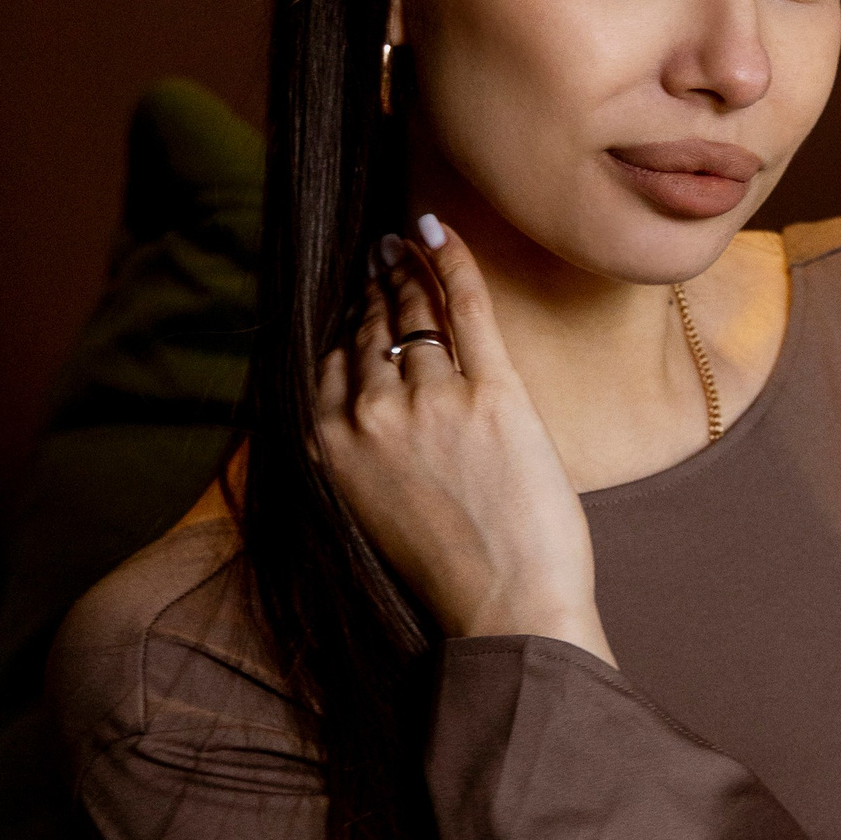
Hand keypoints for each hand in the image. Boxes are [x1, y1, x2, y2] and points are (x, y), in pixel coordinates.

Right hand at [315, 222, 610, 658]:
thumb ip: (353, 456)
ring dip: (409, 277)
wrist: (509, 610)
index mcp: (331, 446)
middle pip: (369, 331)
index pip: (331, 362)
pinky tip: (436, 230)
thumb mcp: (368, 515)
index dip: (345, 328)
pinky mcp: (491, 392)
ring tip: (405, 249)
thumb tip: (355, 412)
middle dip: (375, 292)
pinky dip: (450, 260)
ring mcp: (430, 397)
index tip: (352, 303)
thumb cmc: (449, 575)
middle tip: (380, 258)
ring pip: (414, 314)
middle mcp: (370, 413)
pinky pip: (464, 306)